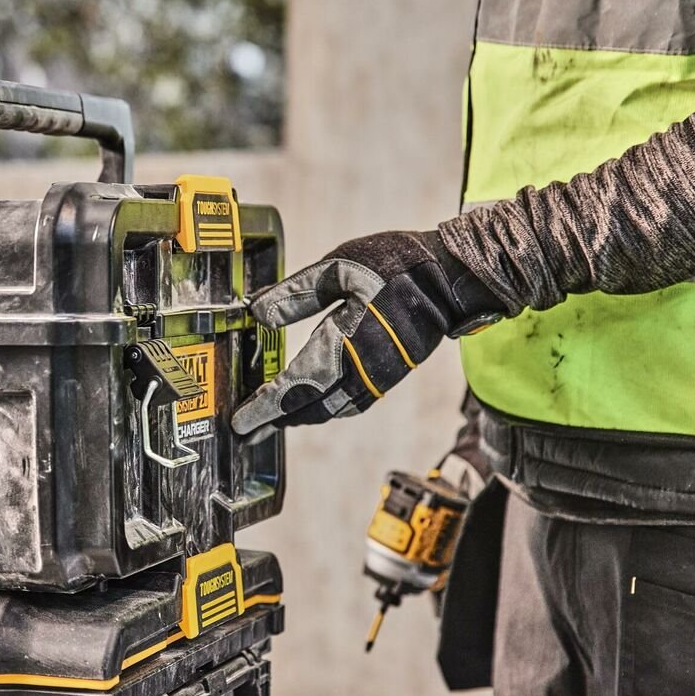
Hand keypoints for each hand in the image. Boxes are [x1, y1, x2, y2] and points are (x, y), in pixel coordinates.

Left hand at [231, 230, 504, 438]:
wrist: (453, 278)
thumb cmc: (396, 264)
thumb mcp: (338, 267)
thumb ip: (296, 293)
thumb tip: (256, 314)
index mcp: (346, 338)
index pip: (296, 383)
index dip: (266, 405)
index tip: (241, 422)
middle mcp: (363, 368)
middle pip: (310, 406)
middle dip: (275, 420)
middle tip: (245, 431)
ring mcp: (379, 377)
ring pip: (331, 410)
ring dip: (299, 418)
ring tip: (270, 421)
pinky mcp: (390, 376)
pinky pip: (351, 404)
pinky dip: (324, 410)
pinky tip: (309, 407)